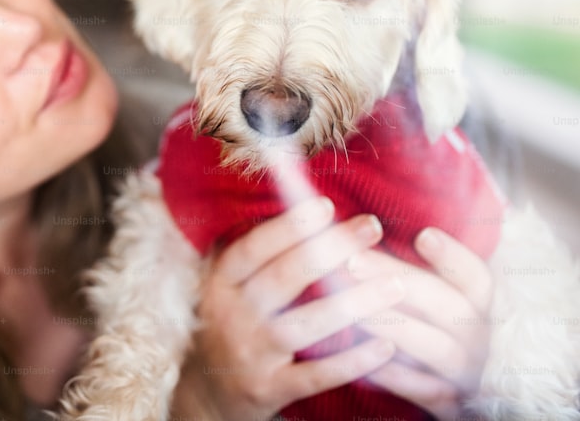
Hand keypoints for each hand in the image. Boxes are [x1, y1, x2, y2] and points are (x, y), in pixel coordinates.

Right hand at [183, 197, 406, 419]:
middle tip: (372, 226)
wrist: (204, 396)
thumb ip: (254, 259)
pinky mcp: (267, 390)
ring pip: (304, 324)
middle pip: (283, 278)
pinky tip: (385, 345)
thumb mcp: (225, 290)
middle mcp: (230, 316)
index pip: (253, 249)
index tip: (327, 205)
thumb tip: (297, 204)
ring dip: (353, 303)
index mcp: (220, 284)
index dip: (289, 227)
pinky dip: (352, 361)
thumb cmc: (227, 328)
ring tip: (396, 285)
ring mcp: (249, 355)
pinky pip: (316, 375)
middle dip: (331, 249)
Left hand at [346, 227, 493, 419]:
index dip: (453, 257)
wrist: (462, 390)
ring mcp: (464, 370)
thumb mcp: (437, 295)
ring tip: (349, 306)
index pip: (476, 277)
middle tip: (351, 260)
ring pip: (432, 346)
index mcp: (478, 304)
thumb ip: (408, 266)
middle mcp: (477, 335)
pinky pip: (422, 391)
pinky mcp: (448, 403)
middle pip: (445, 304)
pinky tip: (360, 360)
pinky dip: (393, 376)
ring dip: (390, 324)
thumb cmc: (436, 325)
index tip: (423, 234)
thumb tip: (357, 222)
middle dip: (396, 279)